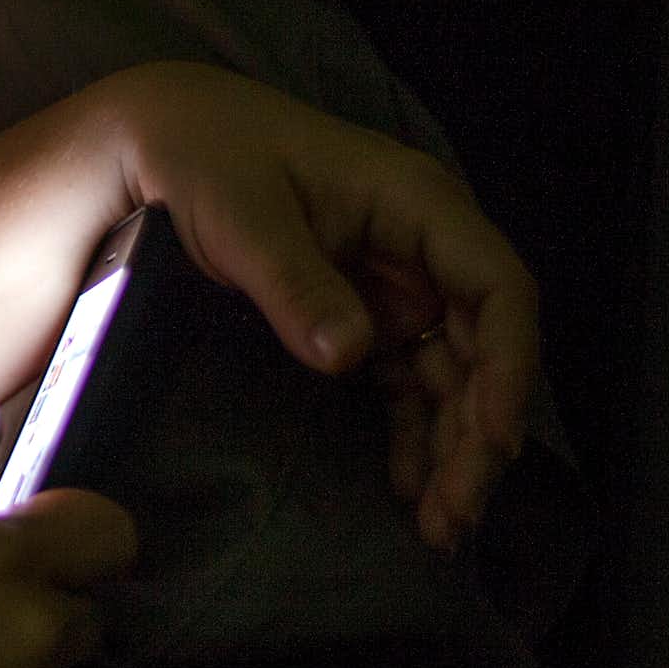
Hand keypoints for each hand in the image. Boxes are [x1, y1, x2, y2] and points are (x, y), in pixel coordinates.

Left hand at [90, 61, 538, 549]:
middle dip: (478, 432)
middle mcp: (422, 248)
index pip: (497, 288)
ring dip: (450, 448)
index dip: (508, 366)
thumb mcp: (243, 214)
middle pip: (482, 347)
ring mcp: (395, 286)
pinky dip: (411, 434)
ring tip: (439, 526)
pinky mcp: (363, 316)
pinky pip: (404, 383)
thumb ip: (296, 282)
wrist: (160, 141)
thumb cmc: (207, 157)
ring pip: (449, 376)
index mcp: (416, 204)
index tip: (493, 439)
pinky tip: (407, 489)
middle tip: (456, 514)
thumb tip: (349, 353)